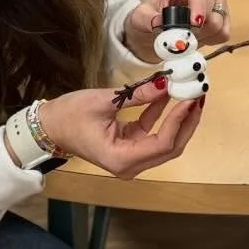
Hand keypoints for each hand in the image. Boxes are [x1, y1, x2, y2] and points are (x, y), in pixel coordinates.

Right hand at [39, 84, 201, 179]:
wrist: (49, 127)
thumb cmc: (69, 116)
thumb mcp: (105, 101)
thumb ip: (137, 95)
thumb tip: (165, 83)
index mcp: (122, 159)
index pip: (163, 143)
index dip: (179, 121)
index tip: (190, 99)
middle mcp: (130, 165)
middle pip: (171, 147)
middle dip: (187, 122)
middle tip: (198, 97)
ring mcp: (131, 158)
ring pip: (166, 143)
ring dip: (179, 120)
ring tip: (191, 96)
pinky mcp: (130, 148)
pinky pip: (154, 134)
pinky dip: (163, 117)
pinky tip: (170, 96)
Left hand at [124, 0, 228, 62]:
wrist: (156, 29)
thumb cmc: (149, 16)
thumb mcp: (140, 17)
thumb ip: (147, 19)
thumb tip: (161, 23)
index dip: (199, 5)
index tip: (194, 23)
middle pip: (212, 8)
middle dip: (197, 27)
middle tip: (180, 36)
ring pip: (218, 23)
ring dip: (201, 35)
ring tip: (185, 35)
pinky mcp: (224, 16)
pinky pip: (223, 33)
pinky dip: (210, 40)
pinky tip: (197, 37)